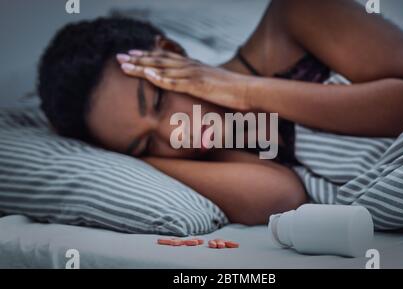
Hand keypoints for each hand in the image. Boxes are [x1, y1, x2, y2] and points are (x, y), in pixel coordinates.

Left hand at [117, 50, 252, 110]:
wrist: (248, 91)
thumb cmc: (232, 91)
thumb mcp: (212, 85)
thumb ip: (200, 84)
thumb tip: (192, 89)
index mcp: (193, 66)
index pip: (167, 58)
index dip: (148, 56)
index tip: (133, 55)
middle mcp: (190, 66)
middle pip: (159, 60)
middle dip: (138, 58)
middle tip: (120, 57)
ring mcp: (193, 74)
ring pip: (162, 68)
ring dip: (141, 66)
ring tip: (123, 65)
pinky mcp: (197, 85)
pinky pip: (173, 81)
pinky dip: (158, 77)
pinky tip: (145, 75)